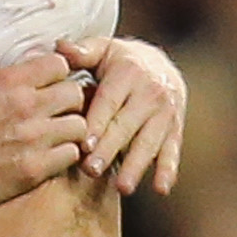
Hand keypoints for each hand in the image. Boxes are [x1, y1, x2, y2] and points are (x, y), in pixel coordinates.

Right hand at [0, 48, 90, 212]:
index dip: (54, 71)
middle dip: (67, 98)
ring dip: (70, 126)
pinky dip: (64, 153)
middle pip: (76, 93)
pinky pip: (70, 155)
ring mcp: (34, 140)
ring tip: (56, 131)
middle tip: (55, 107)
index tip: (46, 82)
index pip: (60, 64)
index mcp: (9, 81)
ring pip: (79, 126)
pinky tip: (50, 153)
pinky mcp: (34, 170)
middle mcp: (28, 108)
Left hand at [60, 34, 186, 194]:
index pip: (109, 101)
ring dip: (137, 166)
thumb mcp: (102, 49)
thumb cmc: (119, 61)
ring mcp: (166, 112)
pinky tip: (161, 188)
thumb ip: (81, 51)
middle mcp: (151, 92)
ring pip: (149, 142)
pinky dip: (168, 170)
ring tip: (123, 187)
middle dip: (110, 150)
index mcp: (128, 72)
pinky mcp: (176, 128)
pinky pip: (172, 150)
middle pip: (127, 125)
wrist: (160, 64)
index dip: (97, 123)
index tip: (83, 144)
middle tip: (92, 171)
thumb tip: (60, 47)